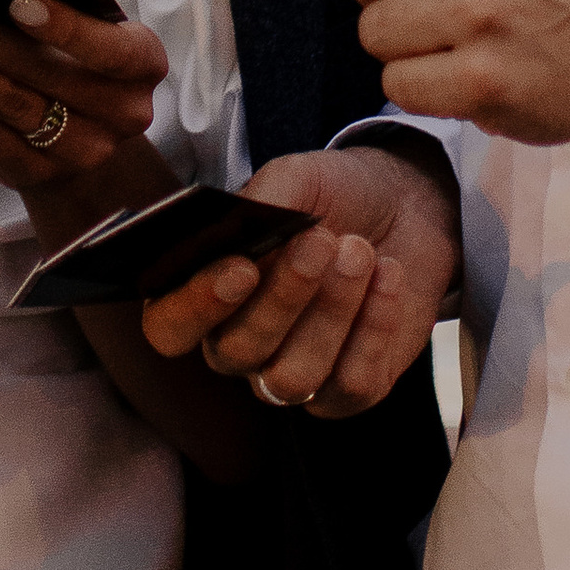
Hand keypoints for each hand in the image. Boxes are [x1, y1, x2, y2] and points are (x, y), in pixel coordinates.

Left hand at [0, 0, 167, 199]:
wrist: (80, 127)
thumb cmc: (70, 55)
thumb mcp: (72, 26)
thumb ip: (38, 9)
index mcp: (142, 64)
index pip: (110, 49)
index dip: (66, 28)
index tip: (18, 2)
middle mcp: (124, 114)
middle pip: (51, 80)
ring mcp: (84, 152)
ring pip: (15, 110)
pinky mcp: (40, 175)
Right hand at [141, 142, 460, 417]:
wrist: (400, 205)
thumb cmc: (330, 196)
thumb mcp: (293, 179)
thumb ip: (262, 201)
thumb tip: (245, 228)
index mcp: (204, 294)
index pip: (169, 326)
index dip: (195, 307)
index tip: (242, 268)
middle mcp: (239, 346)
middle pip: (237, 353)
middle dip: (283, 297)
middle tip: (321, 240)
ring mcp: (291, 374)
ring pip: (292, 378)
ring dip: (332, 311)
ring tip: (361, 251)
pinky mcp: (348, 390)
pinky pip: (351, 386)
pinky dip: (374, 326)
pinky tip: (388, 275)